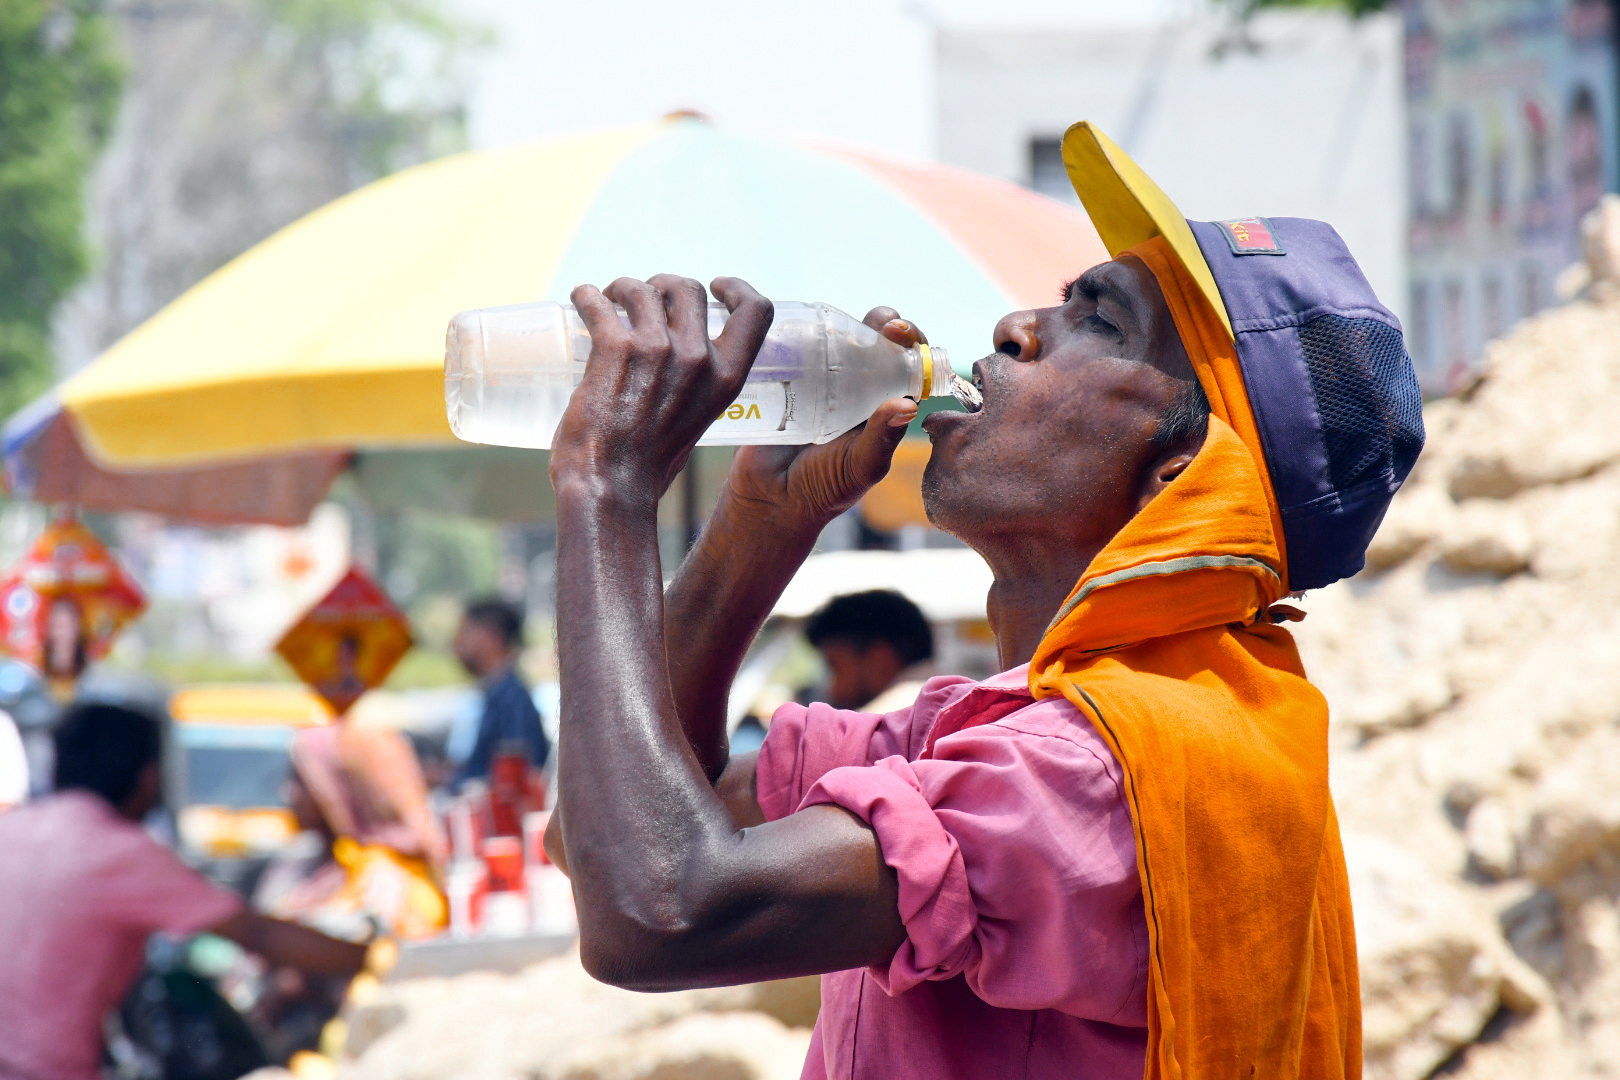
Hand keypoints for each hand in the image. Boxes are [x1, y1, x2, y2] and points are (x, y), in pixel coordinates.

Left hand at [549, 274, 773, 497]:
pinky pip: (597, 302)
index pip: (755, 312)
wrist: (611, 488)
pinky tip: (581, 298)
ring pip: (641, 289)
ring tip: (608, 299)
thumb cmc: (647, 468)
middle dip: (664, 285)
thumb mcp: (697, 423)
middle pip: (688, 289)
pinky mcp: (614, 349)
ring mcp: (656, 350)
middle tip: (643, 297)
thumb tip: (676, 373)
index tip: (716, 285)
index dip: (736, 288)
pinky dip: (586, 295)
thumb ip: (695, 391)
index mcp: (726, 379)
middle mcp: (698, 359)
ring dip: (622, 288)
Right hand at [724, 308, 923, 529]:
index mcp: (887, 406)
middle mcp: (861, 389)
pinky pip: (803, 346)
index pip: (911, 365)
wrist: (769, 498)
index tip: (903, 336)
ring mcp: (826, 380)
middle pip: (880, 341)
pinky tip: (806, 326)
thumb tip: (908, 404)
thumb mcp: (860, 465)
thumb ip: (882, 438)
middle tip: (882, 324)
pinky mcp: (792, 377)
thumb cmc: (823, 489)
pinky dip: (806, 330)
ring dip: (847, 320)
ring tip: (841, 322)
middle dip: (885, 322)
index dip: (914, 344)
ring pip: (844, 337)